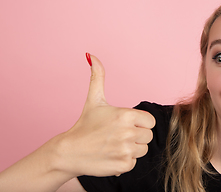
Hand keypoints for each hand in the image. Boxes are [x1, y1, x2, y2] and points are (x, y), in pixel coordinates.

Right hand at [58, 54, 155, 176]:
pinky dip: (124, 161)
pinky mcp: (123, 165)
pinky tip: (110, 156)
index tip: (125, 124)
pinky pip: (134, 162)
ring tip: (113, 145)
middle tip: (117, 135)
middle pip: (147, 136)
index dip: (139, 123)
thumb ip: (98, 76)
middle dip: (135, 136)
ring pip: (142, 150)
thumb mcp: (94, 99)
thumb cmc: (84, 125)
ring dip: (131, 149)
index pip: (150, 121)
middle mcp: (128, 132)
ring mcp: (126, 150)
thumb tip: (92, 55)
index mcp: (126, 114)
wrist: (68, 152)